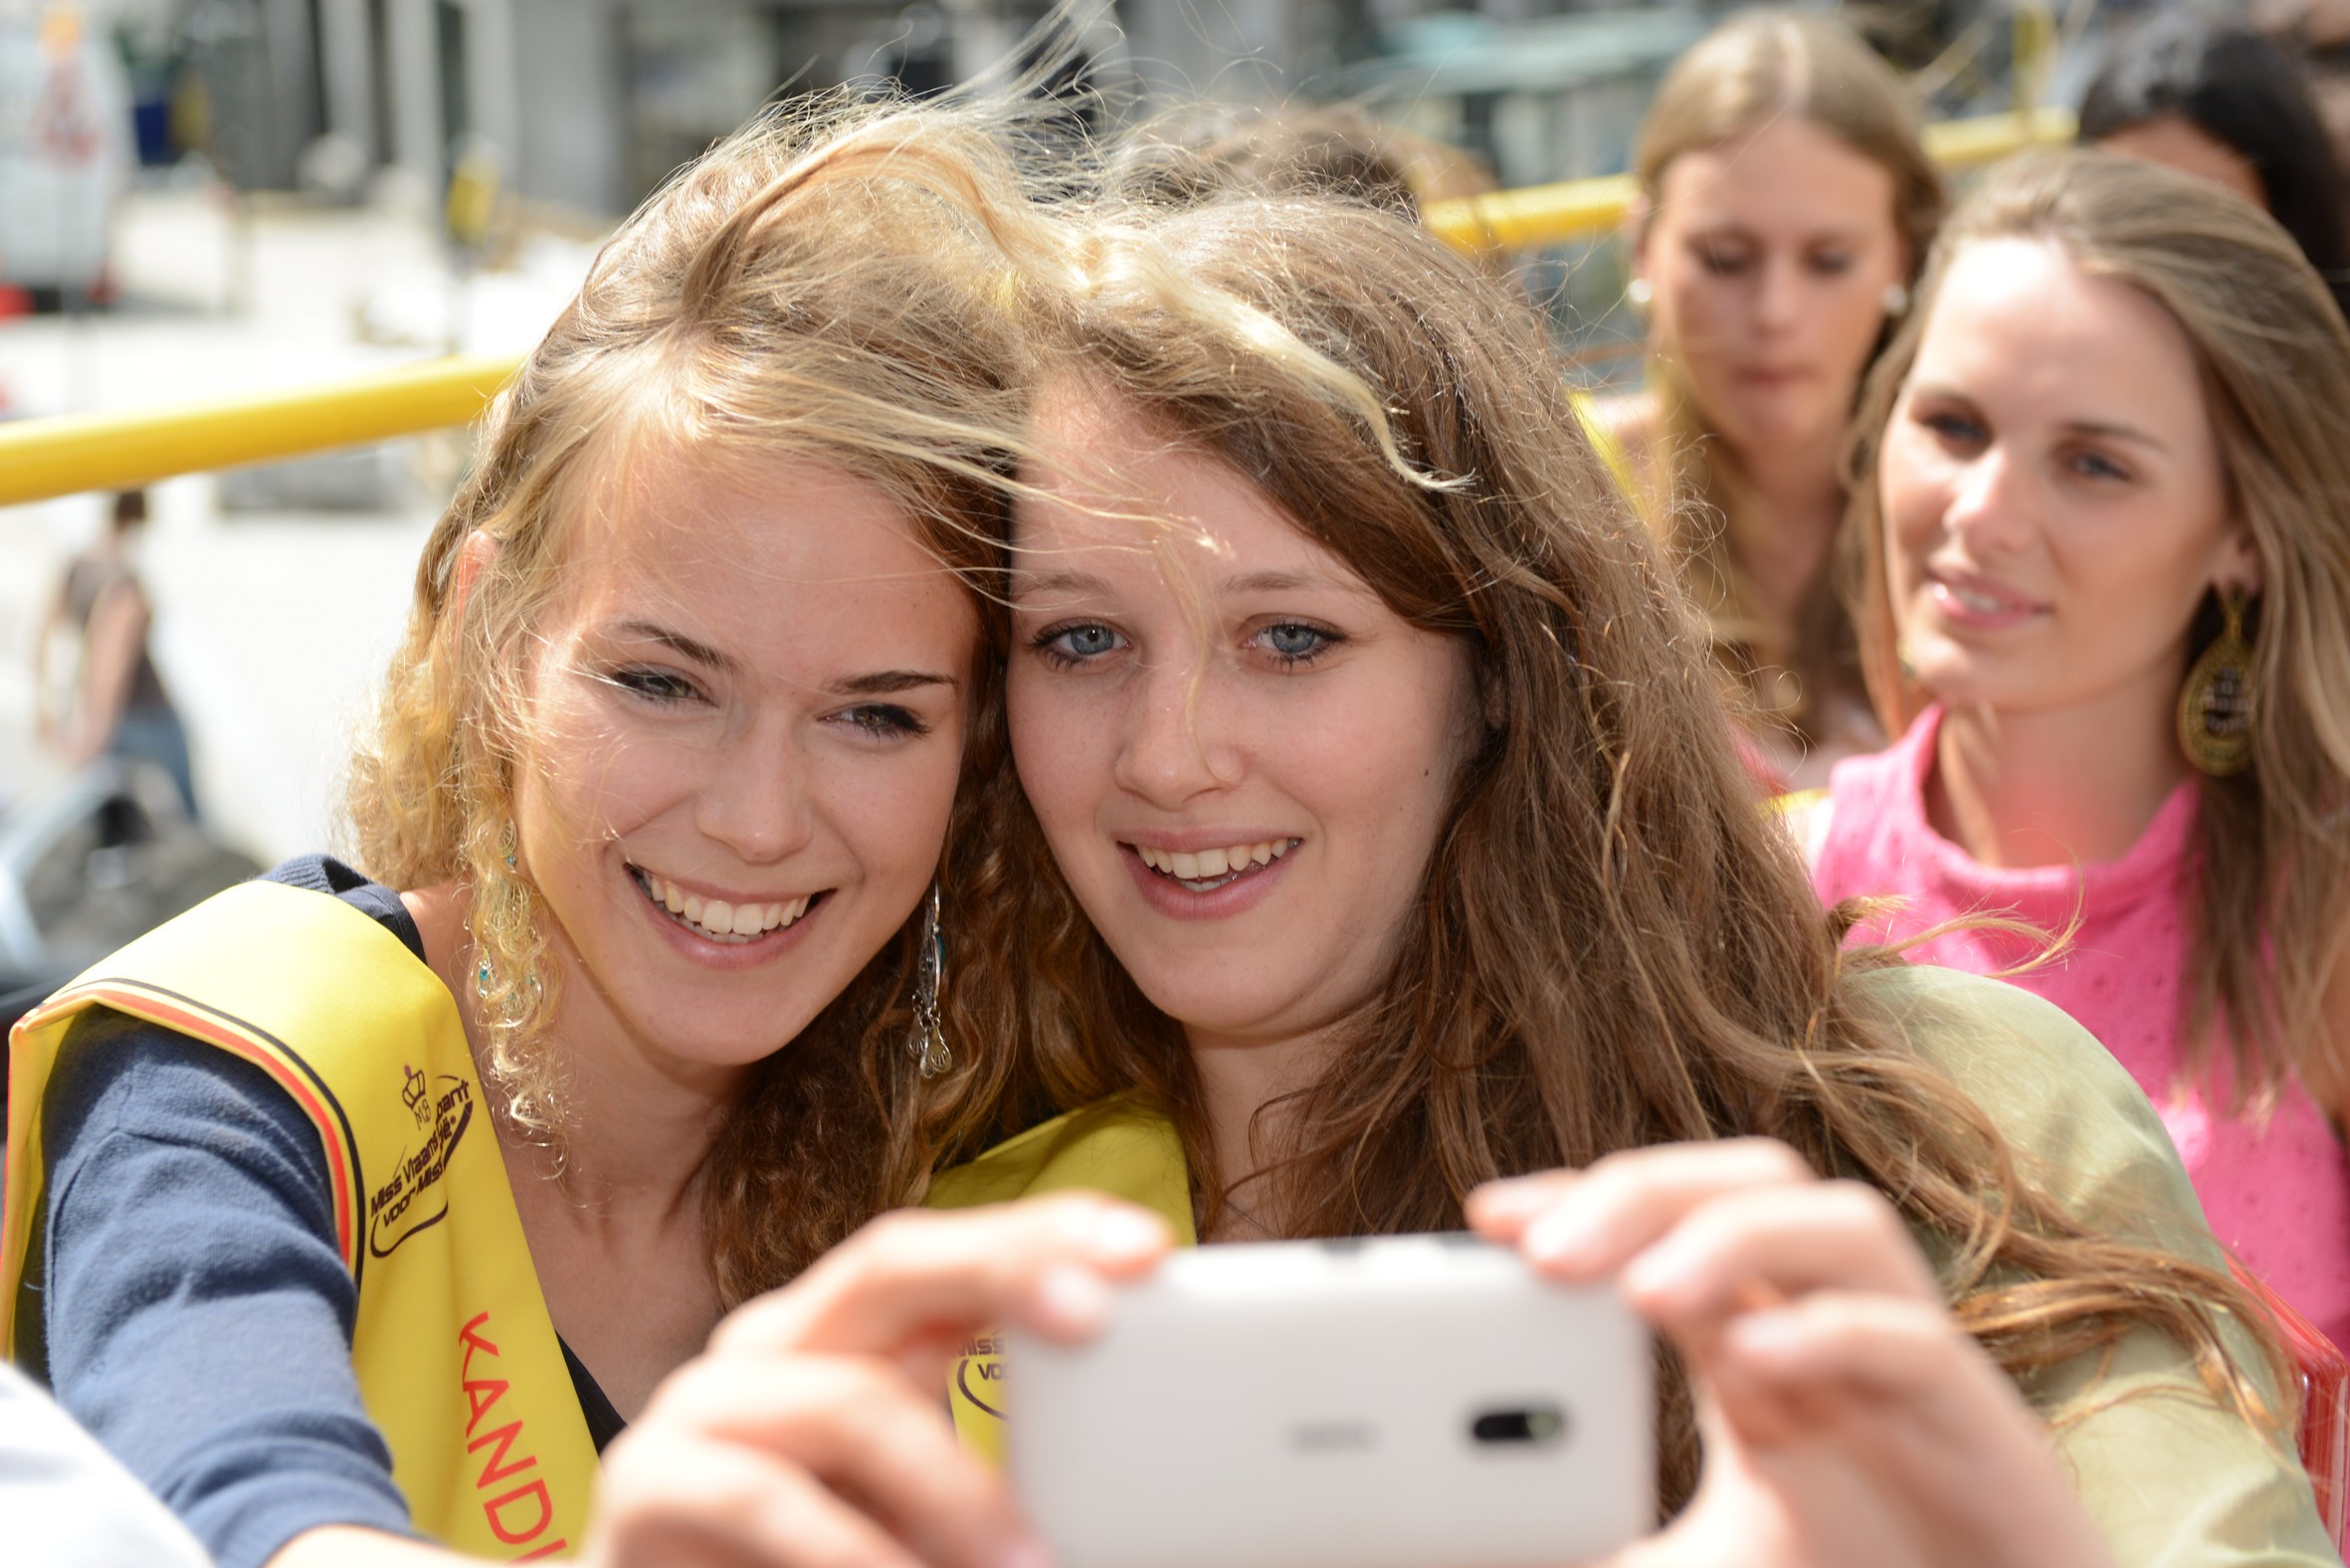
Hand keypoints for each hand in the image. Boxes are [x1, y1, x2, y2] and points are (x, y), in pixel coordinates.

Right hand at [581, 1195, 1172, 1567]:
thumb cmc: (824, 1557)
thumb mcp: (927, 1500)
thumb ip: (999, 1460)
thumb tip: (1141, 1464)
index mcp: (850, 1329)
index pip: (953, 1249)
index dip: (1047, 1234)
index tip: (1147, 1251)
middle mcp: (776, 1340)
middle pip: (889, 1263)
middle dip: (1004, 1271)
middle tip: (1099, 1317)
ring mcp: (705, 1403)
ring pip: (849, 1401)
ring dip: (953, 1487)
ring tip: (1031, 1563)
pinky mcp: (653, 1485)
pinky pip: (762, 1496)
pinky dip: (853, 1552)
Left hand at [1468, 1140, 2116, 1567]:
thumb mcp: (1698, 1562)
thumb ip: (1603, 1540)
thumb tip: (1499, 1537)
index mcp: (1759, 1334)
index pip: (1672, 1217)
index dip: (1585, 1197)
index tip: (1487, 1218)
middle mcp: (1832, 1322)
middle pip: (1749, 1183)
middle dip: (1643, 1193)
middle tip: (1538, 1249)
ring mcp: (1908, 1365)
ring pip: (1842, 1225)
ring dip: (1733, 1237)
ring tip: (1641, 1293)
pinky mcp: (1979, 1432)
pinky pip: (1914, 1344)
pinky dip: (1831, 1335)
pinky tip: (1749, 1363)